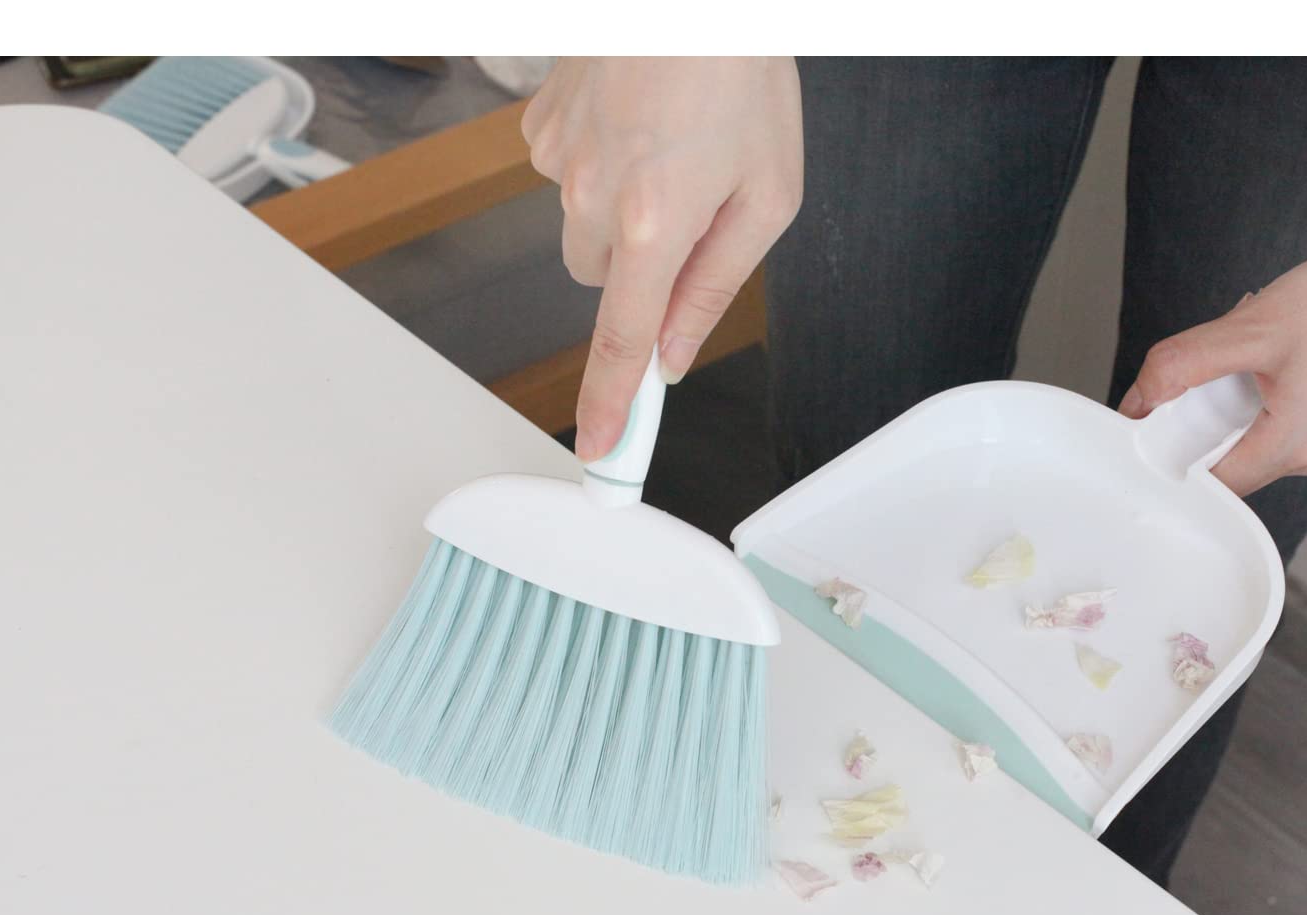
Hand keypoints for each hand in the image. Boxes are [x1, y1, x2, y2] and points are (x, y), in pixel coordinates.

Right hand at [521, 57, 803, 459]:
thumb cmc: (742, 72)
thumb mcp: (768, 193)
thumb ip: (718, 283)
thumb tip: (679, 351)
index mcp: (656, 223)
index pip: (623, 344)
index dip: (611, 405)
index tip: (600, 450)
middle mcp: (592, 196)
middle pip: (602, 285)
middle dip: (641, 271)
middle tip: (689, 215)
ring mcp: (556, 158)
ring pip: (582, 230)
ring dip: (621, 214)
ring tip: (670, 148)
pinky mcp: (538, 124)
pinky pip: (565, 175)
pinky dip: (599, 164)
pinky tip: (639, 121)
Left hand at [1119, 229, 1306, 495]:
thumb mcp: (1247, 328)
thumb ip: (1182, 367)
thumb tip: (1138, 401)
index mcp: (1299, 444)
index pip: (1214, 483)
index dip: (1178, 458)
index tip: (1157, 429)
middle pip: (1236, 464)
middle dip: (1211, 425)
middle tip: (1213, 375)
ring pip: (1261, 445)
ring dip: (1240, 411)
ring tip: (1258, 360)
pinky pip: (1289, 430)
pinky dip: (1269, 404)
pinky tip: (1281, 363)